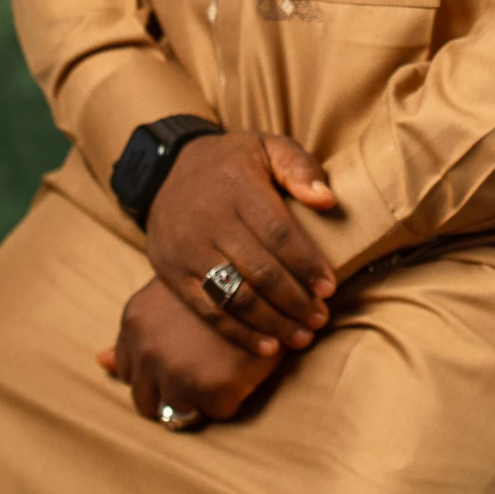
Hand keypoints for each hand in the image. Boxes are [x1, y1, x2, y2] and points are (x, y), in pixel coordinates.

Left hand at [97, 276, 278, 423]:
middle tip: (203, 372)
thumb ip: (136, 333)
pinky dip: (230, 397)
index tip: (180, 362)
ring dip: (197, 399)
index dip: (154, 372)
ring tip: (223, 368)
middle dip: (169, 393)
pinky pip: (215, 413)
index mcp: (134, 320)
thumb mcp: (171, 298)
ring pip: (176, 414)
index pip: (128, 372)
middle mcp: (147, 348)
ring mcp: (177, 371)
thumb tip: (101, 362)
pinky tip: (244, 367)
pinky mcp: (212, 389)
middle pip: (145, 401)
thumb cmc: (221, 283)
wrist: (274, 279)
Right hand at [146, 130, 337, 356]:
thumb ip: (299, 167)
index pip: (278, 233)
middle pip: (260, 271)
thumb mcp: (265, 146)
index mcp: (238, 188)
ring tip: (303, 336)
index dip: (306, 264)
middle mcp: (210, 221)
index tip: (329, 288)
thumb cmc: (230, 162)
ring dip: (273, 323)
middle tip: (321, 318)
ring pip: (236, 296)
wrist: (164, 170)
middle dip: (295, 301)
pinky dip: (239, 333)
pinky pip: (209, 311)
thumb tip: (327, 201)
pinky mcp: (173, 275)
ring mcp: (189, 251)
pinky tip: (268, 347)